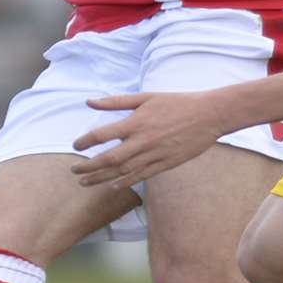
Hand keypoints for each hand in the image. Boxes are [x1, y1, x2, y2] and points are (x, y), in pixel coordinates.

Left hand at [69, 91, 228, 187]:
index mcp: (136, 122)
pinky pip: (141, 176)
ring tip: (85, 183)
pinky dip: (125, 182)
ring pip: (122, 172)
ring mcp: (155, 155)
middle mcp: (143, 141)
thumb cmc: (176, 102)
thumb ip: (116, 101)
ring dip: (101, 179)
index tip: (75, 146)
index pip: (102, 134)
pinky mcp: (166, 164)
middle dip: (88, 168)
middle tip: (75, 172)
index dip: (85, 141)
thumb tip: (89, 101)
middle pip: (109, 159)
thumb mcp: (145, 97)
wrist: (208, 115)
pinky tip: (113, 185)